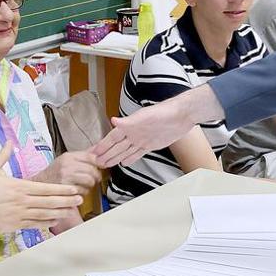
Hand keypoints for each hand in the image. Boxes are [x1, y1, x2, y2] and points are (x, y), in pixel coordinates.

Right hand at [0, 145, 82, 234]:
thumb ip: (3, 155)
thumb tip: (9, 142)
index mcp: (18, 186)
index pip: (46, 188)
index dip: (62, 190)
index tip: (74, 189)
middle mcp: (21, 202)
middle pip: (49, 202)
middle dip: (66, 201)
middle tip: (79, 199)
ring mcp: (17, 215)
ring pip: (44, 215)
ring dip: (59, 212)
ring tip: (71, 210)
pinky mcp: (12, 226)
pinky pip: (33, 225)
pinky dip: (46, 223)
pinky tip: (54, 220)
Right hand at [35, 150, 102, 189]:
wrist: (40, 184)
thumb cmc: (54, 172)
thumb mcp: (67, 159)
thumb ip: (83, 155)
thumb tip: (99, 149)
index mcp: (68, 156)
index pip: (91, 156)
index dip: (99, 163)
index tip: (101, 166)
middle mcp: (67, 165)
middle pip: (92, 170)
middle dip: (96, 176)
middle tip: (94, 179)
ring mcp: (66, 177)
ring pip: (89, 181)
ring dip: (90, 185)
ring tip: (86, 185)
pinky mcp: (66, 188)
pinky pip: (83, 191)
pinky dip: (83, 192)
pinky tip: (78, 190)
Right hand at [93, 85, 221, 167]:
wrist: (181, 115)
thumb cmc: (164, 112)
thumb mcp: (145, 117)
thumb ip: (128, 122)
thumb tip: (113, 121)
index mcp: (130, 125)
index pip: (113, 137)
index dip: (103, 145)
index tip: (94, 152)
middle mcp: (134, 133)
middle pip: (117, 146)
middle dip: (106, 154)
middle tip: (96, 162)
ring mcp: (142, 139)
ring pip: (125, 151)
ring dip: (115, 157)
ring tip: (106, 164)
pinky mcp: (151, 145)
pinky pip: (137, 153)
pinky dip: (130, 158)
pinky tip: (124, 162)